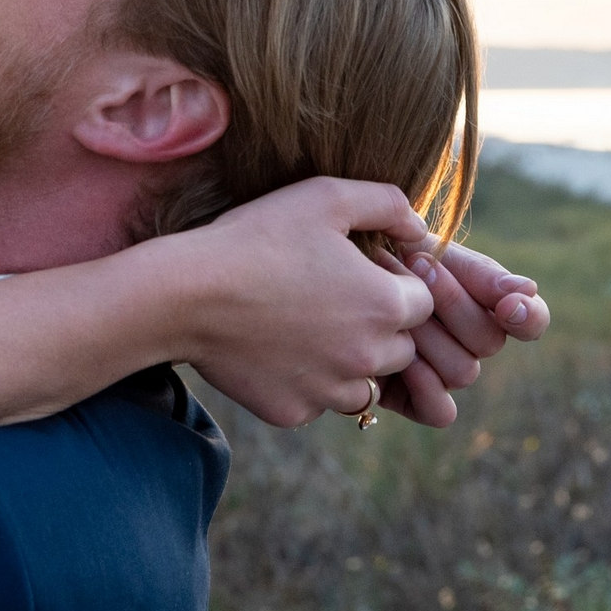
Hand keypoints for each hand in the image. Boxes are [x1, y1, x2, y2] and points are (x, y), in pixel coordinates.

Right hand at [172, 178, 436, 426]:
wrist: (187, 294)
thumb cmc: (258, 237)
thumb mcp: (326, 197)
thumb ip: (387, 204)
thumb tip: (419, 228)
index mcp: (385, 306)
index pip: (423, 302)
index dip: (392, 282)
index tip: (355, 270)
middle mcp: (368, 357)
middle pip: (401, 349)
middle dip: (378, 326)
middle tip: (329, 297)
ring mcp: (330, 392)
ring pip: (364, 383)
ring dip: (347, 361)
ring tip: (304, 326)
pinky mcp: (294, 413)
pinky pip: (317, 402)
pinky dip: (306, 382)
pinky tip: (275, 349)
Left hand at [374, 242, 551, 427]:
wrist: (327, 271)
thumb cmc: (383, 253)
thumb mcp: (431, 250)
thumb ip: (478, 272)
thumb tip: (529, 290)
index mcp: (485, 302)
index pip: (531, 319)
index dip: (528, 316)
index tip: (509, 304)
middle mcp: (470, 342)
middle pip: (489, 341)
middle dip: (451, 301)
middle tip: (416, 267)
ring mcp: (444, 372)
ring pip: (464, 371)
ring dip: (427, 334)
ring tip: (391, 303)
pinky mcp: (414, 399)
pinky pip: (440, 411)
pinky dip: (423, 385)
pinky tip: (398, 356)